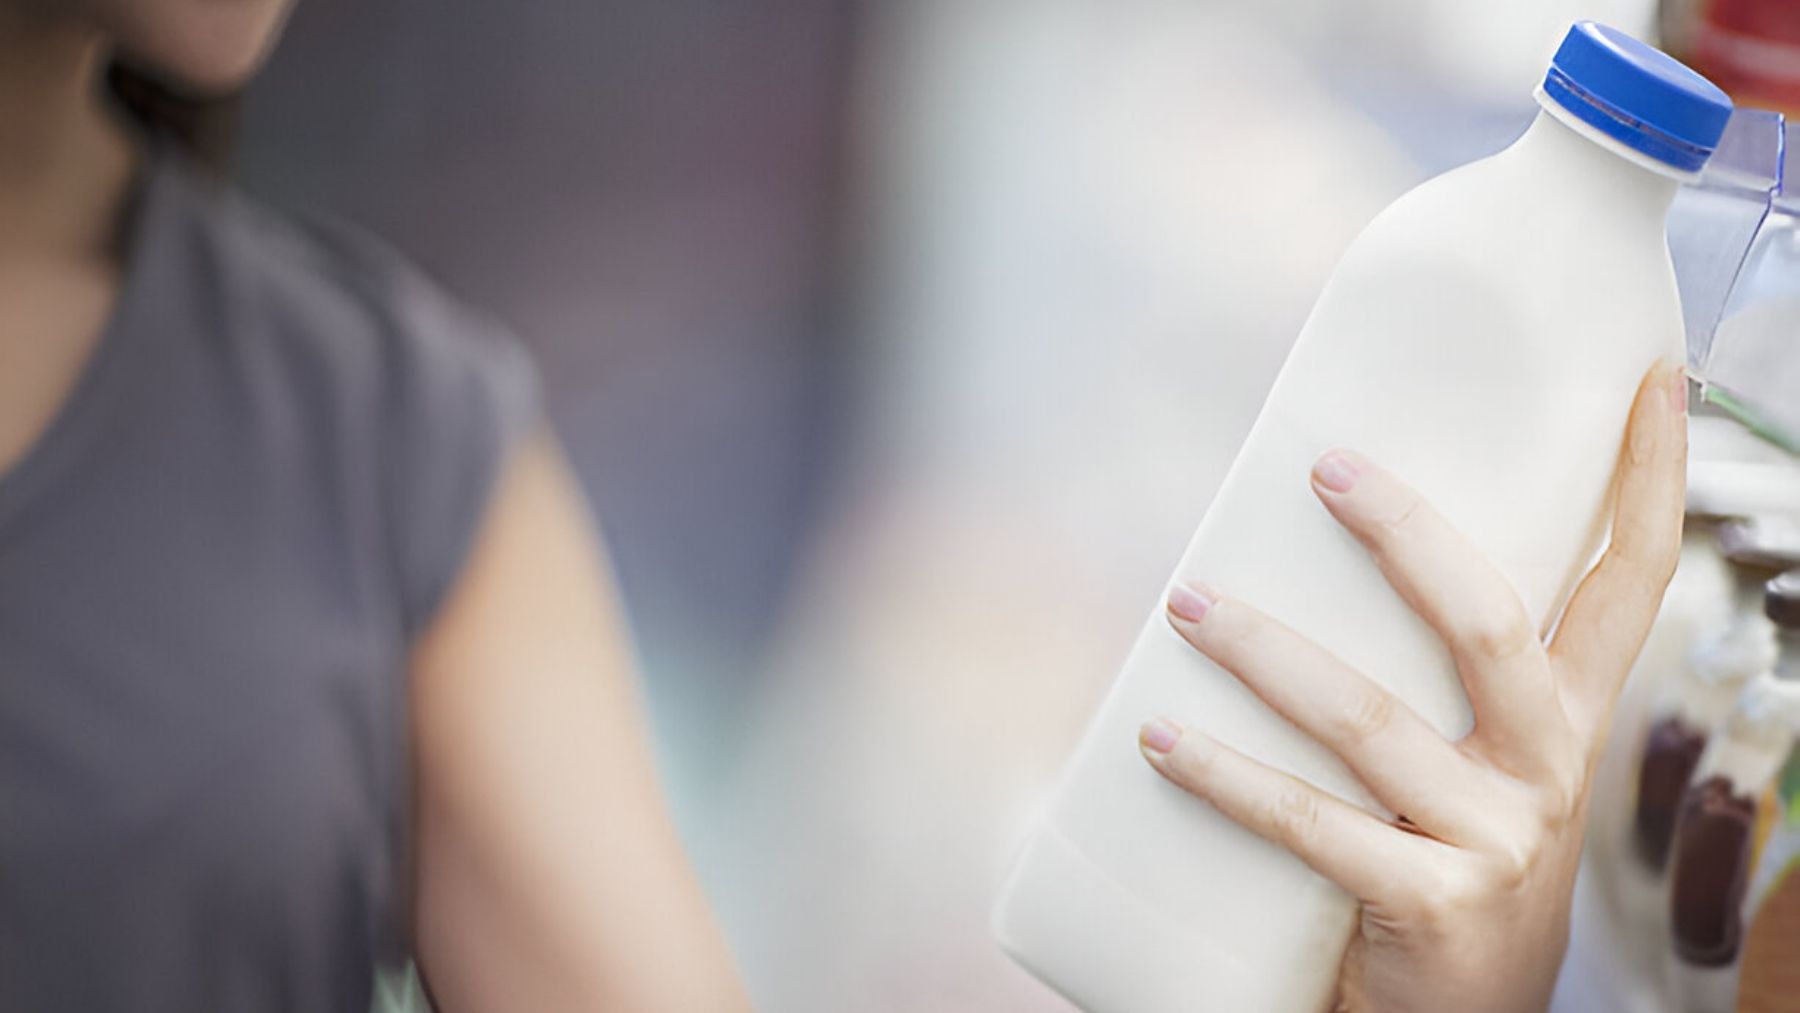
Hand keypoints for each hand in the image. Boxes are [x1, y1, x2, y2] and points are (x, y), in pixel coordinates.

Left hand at [1137, 361, 1686, 1012]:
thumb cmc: (1451, 859)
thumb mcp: (1482, 764)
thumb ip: (1446, 677)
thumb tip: (1334, 545)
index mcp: (1567, 716)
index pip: (1632, 580)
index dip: (1654, 479)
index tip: (1653, 380)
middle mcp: (1548, 767)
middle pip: (1490, 621)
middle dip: (1407, 535)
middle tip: (1323, 469)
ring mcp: (1494, 837)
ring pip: (1368, 717)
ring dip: (1264, 650)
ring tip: (1186, 602)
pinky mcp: (1429, 901)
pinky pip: (1308, 823)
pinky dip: (1223, 777)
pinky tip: (1159, 741)